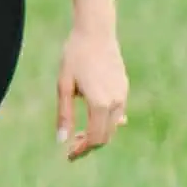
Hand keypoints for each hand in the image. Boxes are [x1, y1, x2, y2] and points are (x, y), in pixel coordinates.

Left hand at [56, 27, 128, 160]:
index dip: (82, 150)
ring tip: (79, 134)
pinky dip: (106, 122)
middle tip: (71, 147)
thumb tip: (61, 141)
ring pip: (113, 126)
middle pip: (106, 136)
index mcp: (100, 103)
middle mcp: (116, 102)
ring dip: (98, 133)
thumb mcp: (64, 86)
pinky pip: (118, 113)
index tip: (69, 155)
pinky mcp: (124, 87)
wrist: (95, 31)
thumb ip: (64, 115)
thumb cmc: (74, 56)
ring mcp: (123, 94)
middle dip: (89, 145)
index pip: (95, 138)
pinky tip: (94, 122)